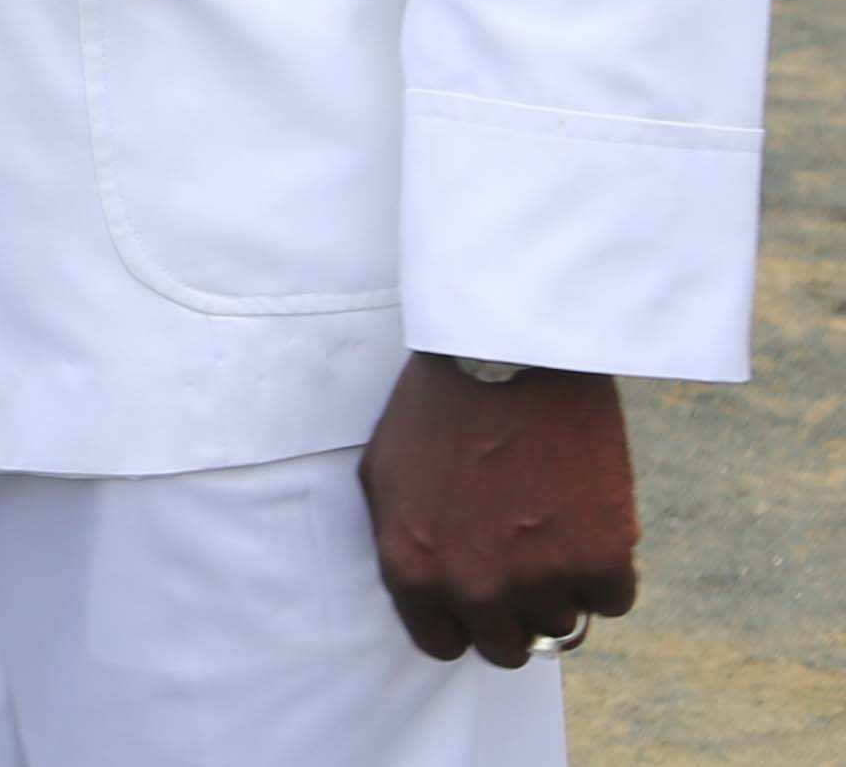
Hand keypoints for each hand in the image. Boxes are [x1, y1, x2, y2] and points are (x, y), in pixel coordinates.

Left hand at [361, 356, 638, 666]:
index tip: (482, 593)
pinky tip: (590, 518)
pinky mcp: (601, 561)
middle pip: (506, 647)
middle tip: (526, 562)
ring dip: (562, 586)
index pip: (443, 644)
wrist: (509, 354)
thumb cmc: (439, 407)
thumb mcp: (386, 476)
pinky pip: (614, 599)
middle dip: (514, 611)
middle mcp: (473, 588)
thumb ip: (404, 546)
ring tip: (553, 523)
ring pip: (562, 624)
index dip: (465, 619)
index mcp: (413, 572)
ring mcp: (538, 579)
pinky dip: (609, 567)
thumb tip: (430, 596)